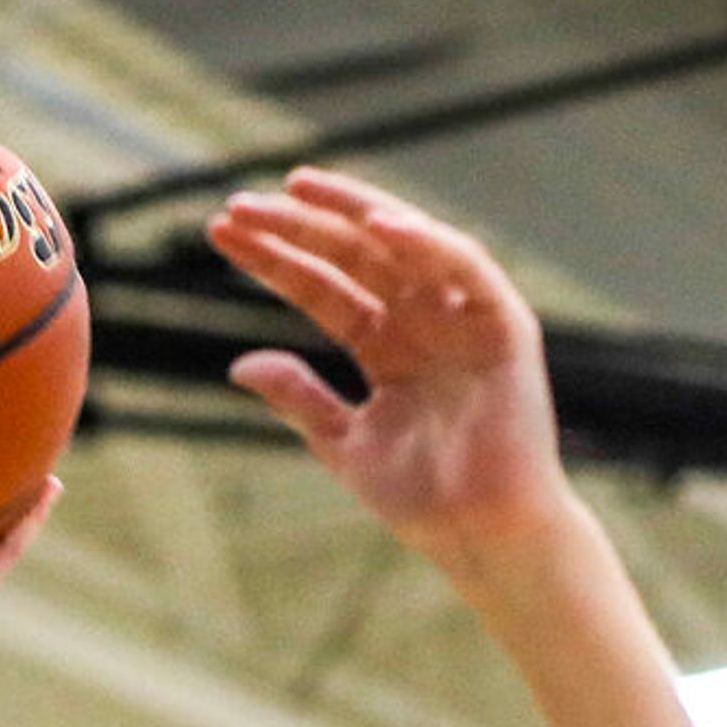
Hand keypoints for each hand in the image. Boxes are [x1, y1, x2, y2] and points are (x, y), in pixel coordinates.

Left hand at [209, 168, 574, 567]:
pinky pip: (465, 268)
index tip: (221, 232)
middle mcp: (423, 320)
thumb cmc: (423, 498)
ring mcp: (463, 317)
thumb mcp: (342, 442)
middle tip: (239, 204)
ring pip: (403, 244)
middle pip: (353, 256)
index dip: (274, 258)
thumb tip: (239, 364)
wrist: (482, 536)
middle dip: (297, 226)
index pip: (322, 287)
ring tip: (297, 190)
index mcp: (386, 345)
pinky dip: (427, 243)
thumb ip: (299, 397)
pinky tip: (378, 225)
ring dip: (352, 213)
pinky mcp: (504, 323)